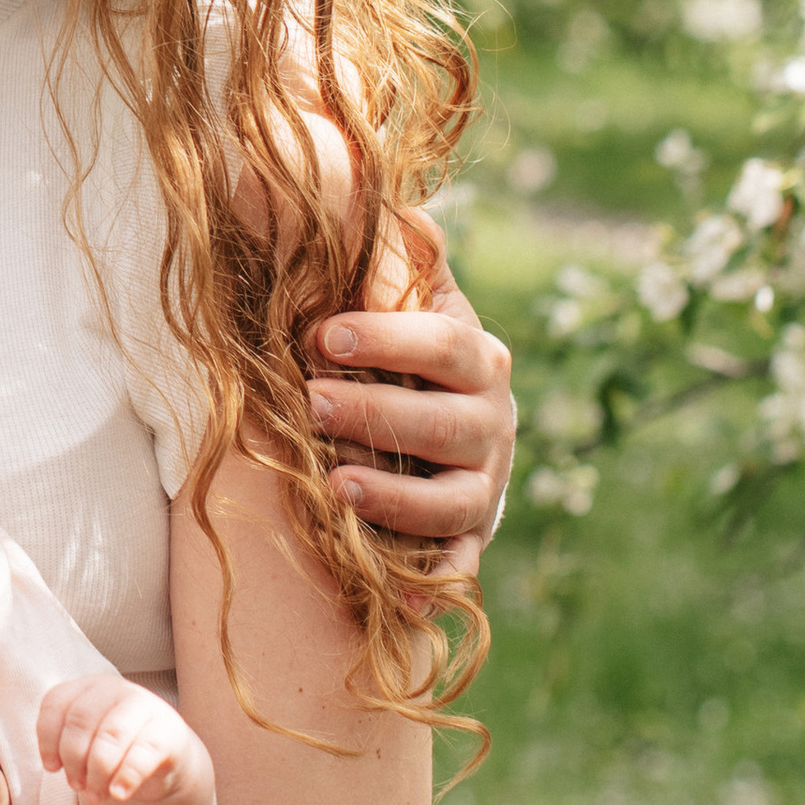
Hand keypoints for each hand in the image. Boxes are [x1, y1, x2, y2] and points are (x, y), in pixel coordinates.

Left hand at [33, 671, 207, 804]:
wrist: (167, 756)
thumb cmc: (116, 748)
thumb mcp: (89, 741)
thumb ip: (69, 745)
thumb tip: (55, 766)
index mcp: (89, 686)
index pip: (56, 703)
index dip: (47, 739)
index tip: (52, 768)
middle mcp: (116, 689)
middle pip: (81, 720)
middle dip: (73, 759)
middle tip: (77, 786)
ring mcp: (145, 706)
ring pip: (110, 735)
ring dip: (97, 772)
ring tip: (95, 796)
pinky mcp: (168, 733)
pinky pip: (142, 754)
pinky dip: (126, 777)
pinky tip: (118, 794)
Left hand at [309, 252, 514, 580]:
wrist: (436, 427)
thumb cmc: (398, 347)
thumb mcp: (406, 294)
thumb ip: (398, 252)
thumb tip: (397, 200)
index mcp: (477, 357)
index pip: (446, 342)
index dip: (389, 339)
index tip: (323, 335)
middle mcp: (492, 423)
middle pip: (449, 421)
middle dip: (379, 413)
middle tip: (311, 403)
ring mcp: (483, 486)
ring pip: (453, 500)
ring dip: (396, 495)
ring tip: (334, 485)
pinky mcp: (467, 540)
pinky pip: (455, 568)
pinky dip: (432, 588)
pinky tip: (399, 604)